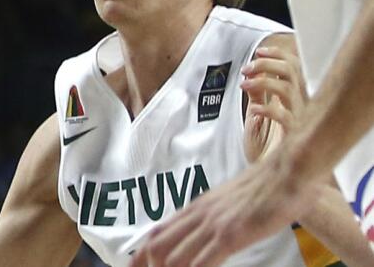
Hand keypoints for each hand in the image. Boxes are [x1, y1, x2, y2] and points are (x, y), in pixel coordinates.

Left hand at [131, 153, 313, 266]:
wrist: (287, 171)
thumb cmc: (265, 189)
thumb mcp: (228, 203)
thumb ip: (211, 218)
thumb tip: (200, 235)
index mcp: (195, 208)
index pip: (156, 234)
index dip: (140, 256)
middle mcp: (198, 215)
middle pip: (158, 248)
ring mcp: (213, 225)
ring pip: (174, 257)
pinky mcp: (232, 234)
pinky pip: (204, 261)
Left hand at [241, 42, 306, 162]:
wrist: (273, 175)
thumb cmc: (267, 146)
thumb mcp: (257, 114)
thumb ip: (257, 95)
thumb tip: (249, 75)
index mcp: (291, 98)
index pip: (292, 67)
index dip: (277, 55)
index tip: (258, 51)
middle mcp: (298, 105)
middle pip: (292, 72)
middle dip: (269, 64)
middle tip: (247, 68)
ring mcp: (298, 120)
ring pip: (289, 90)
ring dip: (265, 82)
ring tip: (245, 84)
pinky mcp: (293, 137)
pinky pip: (286, 118)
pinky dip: (269, 109)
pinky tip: (255, 110)